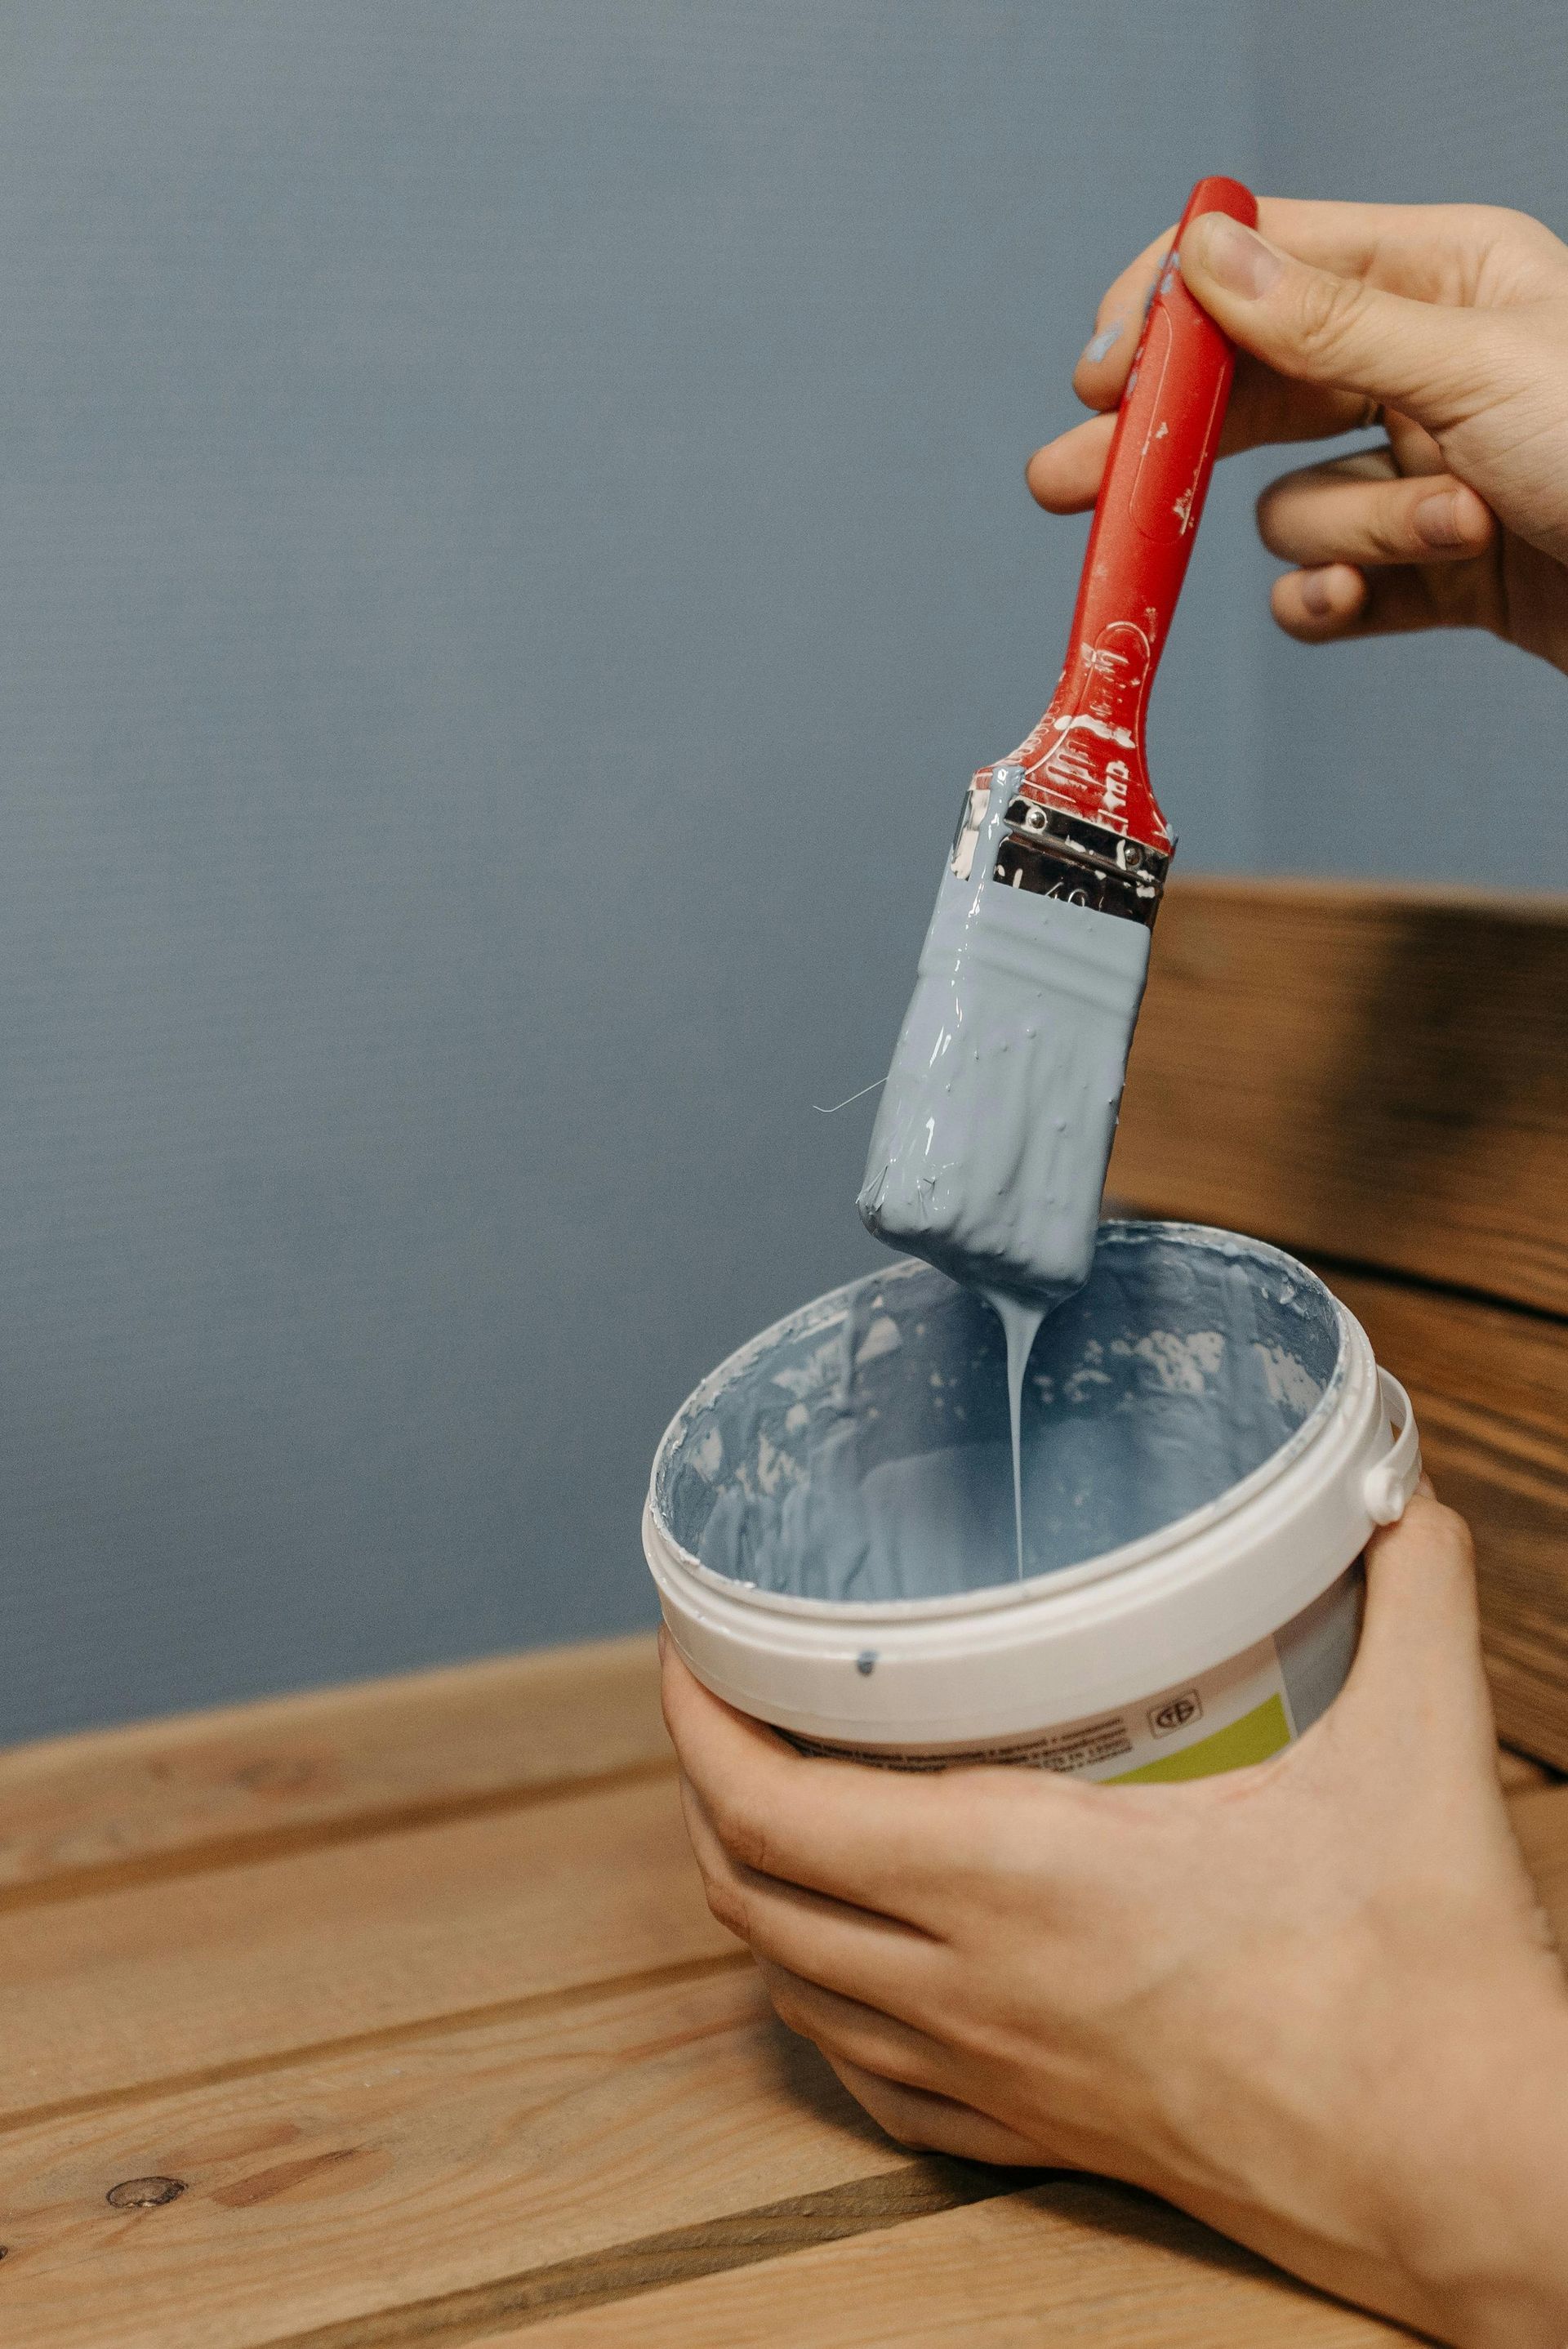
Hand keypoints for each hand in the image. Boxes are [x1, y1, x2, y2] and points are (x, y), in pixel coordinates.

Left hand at [662, 1497, 1567, 2348]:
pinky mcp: (1040, 2138)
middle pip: (751, 1893)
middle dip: (707, 1790)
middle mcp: (975, 1983)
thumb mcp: (1419, 1754)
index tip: (689, 1645)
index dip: (697, 1721)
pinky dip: (826, 2012)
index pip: (772, 1806)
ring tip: (770, 1811)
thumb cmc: (1419, 1987)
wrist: (1455, 2175)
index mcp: (1021, 1877)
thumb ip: (1413, 1601)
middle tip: (729, 1701)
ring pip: (795, 1994)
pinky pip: (875, 2086)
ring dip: (755, 1895)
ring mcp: (997, 2074)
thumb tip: (1400, 1501)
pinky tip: (850, 1975)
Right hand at [1027, 199, 1567, 674]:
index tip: (1101, 373)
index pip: (1266, 264)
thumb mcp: (1474, 369)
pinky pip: (1324, 586)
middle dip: (1174, 445)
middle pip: (1249, 393)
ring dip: (1353, 531)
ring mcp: (1422, 469)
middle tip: (1070, 485)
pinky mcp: (1427, 571)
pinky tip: (1363, 599)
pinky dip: (1333, 600)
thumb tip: (1204, 257)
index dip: (1172, 314)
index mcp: (1441, 274)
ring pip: (1291, 504)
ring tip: (1446, 532)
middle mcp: (1423, 364)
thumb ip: (1325, 324)